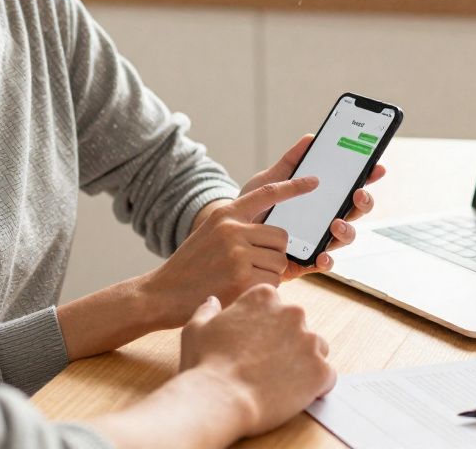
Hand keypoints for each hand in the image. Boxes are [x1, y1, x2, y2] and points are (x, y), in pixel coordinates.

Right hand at [141, 176, 319, 326]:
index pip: (267, 193)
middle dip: (275, 255)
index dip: (293, 186)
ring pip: (280, 261)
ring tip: (242, 281)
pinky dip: (263, 291)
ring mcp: (237, 252)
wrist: (161, 294)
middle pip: (281, 237)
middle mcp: (232, 228)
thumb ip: (237, 228)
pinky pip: (273, 282)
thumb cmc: (189, 269)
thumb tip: (275, 234)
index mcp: (225, 214)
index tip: (314, 181)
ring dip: (269, 275)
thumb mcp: (209, 235)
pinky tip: (240, 293)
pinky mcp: (242, 276)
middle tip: (253, 268)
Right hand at [180, 286, 334, 437]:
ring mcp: (310, 341)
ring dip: (302, 361)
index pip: (273, 305)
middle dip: (285, 342)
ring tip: (278, 380)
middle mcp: (292, 313)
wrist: (220, 399)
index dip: (263, 325)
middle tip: (263, 364)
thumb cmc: (206, 363)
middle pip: (296, 325)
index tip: (252, 342)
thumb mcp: (196, 328)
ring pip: (315, 349)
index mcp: (264, 297)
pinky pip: (326, 376)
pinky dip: (314, 385)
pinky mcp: (321, 370)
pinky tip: (292, 393)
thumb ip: (209, 310)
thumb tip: (213, 301)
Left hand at [236, 134, 385, 278]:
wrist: (230, 235)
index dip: (367, 178)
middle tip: (357, 193)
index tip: (376, 168)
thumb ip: (290, 162)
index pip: (350, 187)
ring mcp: (318, 240)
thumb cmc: (254, 206)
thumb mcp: (270, 181)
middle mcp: (325, 219)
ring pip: (345, 237)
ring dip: (346, 230)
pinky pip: (324, 263)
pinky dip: (326, 260)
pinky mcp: (306, 261)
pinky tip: (322, 255)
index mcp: (321, 198)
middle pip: (355, 211)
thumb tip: (311, 138)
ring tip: (336, 224)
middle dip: (363, 202)